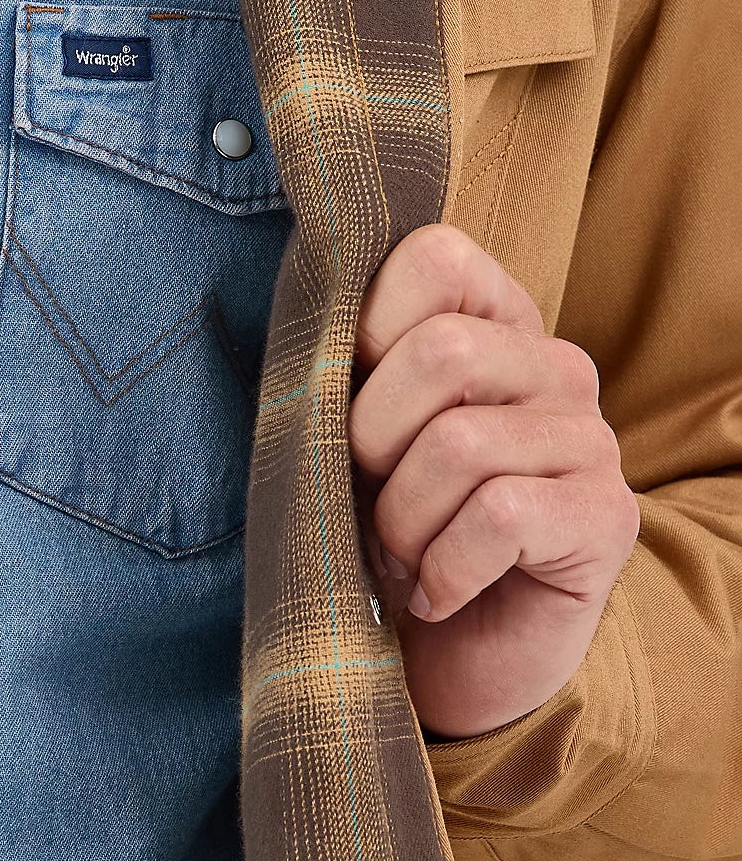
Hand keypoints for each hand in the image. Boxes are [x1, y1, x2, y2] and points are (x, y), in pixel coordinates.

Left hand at [349, 223, 640, 740]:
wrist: (439, 662)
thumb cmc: (385, 526)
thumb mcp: (348, 432)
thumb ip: (341, 364)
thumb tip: (310, 323)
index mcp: (494, 319)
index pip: (435, 257)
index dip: (366, 329)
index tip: (347, 400)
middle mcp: (556, 364)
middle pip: (443, 351)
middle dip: (372, 439)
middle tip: (369, 497)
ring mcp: (592, 438)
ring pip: (461, 443)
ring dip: (403, 519)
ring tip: (405, 552)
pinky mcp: (609, 518)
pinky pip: (500, 515)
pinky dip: (444, 567)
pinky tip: (440, 591)